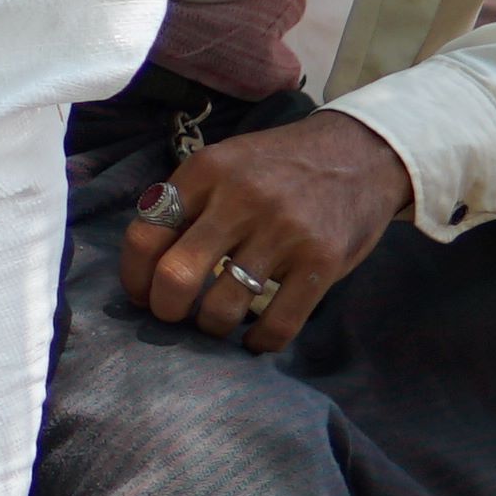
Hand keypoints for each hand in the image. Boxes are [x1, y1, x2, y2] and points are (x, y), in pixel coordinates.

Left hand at [117, 113, 409, 353]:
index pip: (145, 235)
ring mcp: (283, 230)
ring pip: (223, 307)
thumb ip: (188, 203)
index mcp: (205, 171)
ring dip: (212, 327)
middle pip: (176, 276)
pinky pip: (277, 323)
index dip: (134, 277)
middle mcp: (240, 199)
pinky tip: (254, 339)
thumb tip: (146, 265)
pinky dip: (258, 342)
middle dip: (166, 310)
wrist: (361, 153)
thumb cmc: (280, 166)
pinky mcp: (321, 260)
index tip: (142, 294)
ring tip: (217, 323)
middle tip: (174, 316)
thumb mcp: (226, 164)